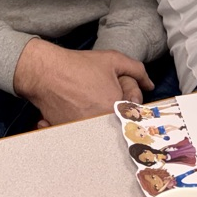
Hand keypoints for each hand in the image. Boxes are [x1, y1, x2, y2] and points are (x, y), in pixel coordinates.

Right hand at [14, 39, 152, 126]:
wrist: (46, 73)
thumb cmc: (79, 66)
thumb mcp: (113, 60)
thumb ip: (137, 71)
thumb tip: (149, 84)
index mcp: (116, 108)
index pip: (135, 116)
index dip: (132, 104)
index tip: (123, 97)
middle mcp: (101, 124)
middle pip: (119, 126)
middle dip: (117, 114)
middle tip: (104, 98)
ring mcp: (85, 132)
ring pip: (103, 133)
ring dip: (101, 122)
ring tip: (89, 103)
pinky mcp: (71, 136)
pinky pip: (84, 137)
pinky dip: (84, 128)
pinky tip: (77, 110)